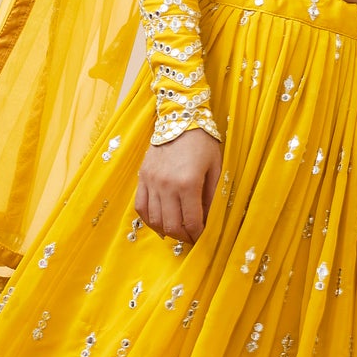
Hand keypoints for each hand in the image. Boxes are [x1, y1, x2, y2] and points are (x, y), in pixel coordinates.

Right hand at [136, 127, 220, 243]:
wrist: (179, 119)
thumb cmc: (203, 143)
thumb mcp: (215, 168)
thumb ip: (212, 196)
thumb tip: (208, 220)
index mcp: (189, 183)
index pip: (192, 221)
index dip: (198, 234)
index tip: (202, 237)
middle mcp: (167, 185)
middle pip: (171, 225)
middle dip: (183, 237)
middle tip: (190, 238)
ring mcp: (152, 182)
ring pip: (155, 219)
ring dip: (166, 231)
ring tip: (176, 231)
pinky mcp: (142, 178)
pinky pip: (140, 206)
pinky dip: (149, 219)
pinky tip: (159, 223)